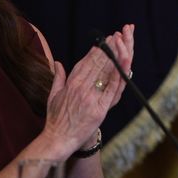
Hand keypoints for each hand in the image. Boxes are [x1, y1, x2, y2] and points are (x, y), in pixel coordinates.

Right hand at [41, 24, 134, 154]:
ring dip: (113, 57)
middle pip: (96, 65)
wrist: (58, 140)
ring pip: (104, 73)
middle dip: (106, 49)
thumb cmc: (55, 119)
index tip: (102, 42)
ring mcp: (91, 98)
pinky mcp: (100, 109)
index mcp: (70, 85)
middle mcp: (81, 89)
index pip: (84, 63)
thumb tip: (57, 62)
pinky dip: (118, 76)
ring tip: (120, 44)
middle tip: (114, 37)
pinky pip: (111, 90)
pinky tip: (124, 65)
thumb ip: (58, 77)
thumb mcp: (53, 96)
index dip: (94, 51)